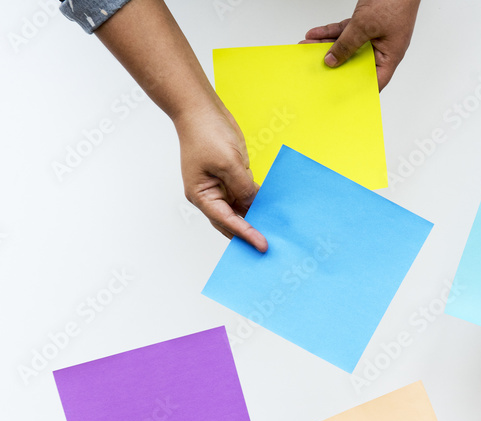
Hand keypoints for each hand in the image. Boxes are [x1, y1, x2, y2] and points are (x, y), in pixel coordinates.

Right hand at [174, 104, 267, 250]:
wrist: (201, 110)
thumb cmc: (206, 134)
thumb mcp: (229, 164)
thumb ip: (243, 188)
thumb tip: (255, 206)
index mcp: (202, 196)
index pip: (227, 221)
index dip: (246, 234)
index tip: (263, 245)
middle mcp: (210, 196)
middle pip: (232, 222)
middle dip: (250, 233)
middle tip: (270, 247)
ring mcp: (221, 187)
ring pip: (241, 211)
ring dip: (256, 219)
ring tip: (275, 233)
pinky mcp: (232, 178)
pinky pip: (247, 196)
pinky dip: (258, 203)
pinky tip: (272, 210)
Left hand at [301, 0, 420, 90]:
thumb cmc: (395, 2)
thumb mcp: (365, 26)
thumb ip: (347, 43)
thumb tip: (333, 59)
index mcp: (390, 56)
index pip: (374, 80)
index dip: (358, 89)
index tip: (339, 94)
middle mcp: (381, 49)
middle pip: (354, 62)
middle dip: (334, 64)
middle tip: (316, 69)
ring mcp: (372, 36)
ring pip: (346, 45)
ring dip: (326, 46)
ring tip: (308, 48)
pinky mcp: (365, 23)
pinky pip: (344, 31)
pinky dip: (330, 32)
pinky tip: (315, 34)